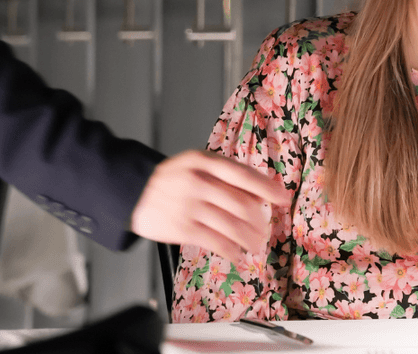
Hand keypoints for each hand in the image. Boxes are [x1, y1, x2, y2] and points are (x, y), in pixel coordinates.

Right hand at [129, 150, 291, 263]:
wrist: (133, 192)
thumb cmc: (172, 178)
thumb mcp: (197, 164)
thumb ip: (226, 175)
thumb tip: (261, 195)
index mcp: (205, 162)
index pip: (243, 175)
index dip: (267, 188)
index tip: (283, 198)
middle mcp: (198, 182)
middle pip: (241, 204)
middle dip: (259, 220)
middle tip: (265, 229)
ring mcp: (190, 206)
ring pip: (232, 226)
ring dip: (249, 238)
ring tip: (256, 244)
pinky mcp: (182, 228)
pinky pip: (215, 242)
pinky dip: (231, 251)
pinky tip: (237, 254)